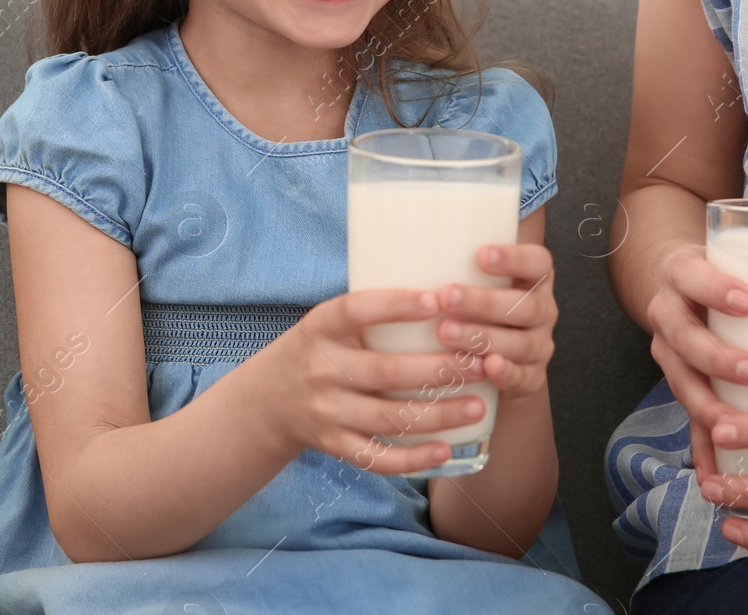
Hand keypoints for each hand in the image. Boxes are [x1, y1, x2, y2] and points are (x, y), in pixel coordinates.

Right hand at [258, 288, 489, 475]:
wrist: (266, 401)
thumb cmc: (317, 350)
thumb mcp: (327, 322)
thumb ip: (370, 310)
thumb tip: (443, 289)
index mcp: (320, 328)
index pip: (356, 310)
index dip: (395, 305)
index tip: (436, 300)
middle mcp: (321, 369)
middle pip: (386, 371)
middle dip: (440, 369)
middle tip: (481, 363)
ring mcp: (326, 412)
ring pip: (390, 417)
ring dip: (440, 414)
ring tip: (478, 406)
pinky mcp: (334, 445)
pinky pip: (377, 457)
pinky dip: (413, 458)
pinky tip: (445, 449)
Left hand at [434, 242, 556, 400]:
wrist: (495, 356)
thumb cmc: (474, 304)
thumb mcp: (475, 279)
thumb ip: (457, 262)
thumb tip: (414, 241)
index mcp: (534, 280)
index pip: (537, 263)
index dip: (514, 258)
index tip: (480, 255)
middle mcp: (542, 311)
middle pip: (525, 305)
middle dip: (484, 302)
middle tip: (447, 297)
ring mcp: (539, 345)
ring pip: (521, 342)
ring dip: (483, 337)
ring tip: (445, 332)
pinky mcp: (532, 378)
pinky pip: (523, 378)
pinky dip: (505, 373)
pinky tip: (485, 367)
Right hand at [644, 241, 747, 477]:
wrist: (680, 286)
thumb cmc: (724, 277)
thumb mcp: (741, 268)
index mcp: (683, 275)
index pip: (691, 276)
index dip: (715, 290)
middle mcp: (668, 314)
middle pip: (684, 337)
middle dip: (718, 357)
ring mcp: (669, 352)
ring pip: (681, 383)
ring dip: (707, 407)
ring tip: (735, 427)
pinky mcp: (680, 385)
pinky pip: (685, 420)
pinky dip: (700, 450)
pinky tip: (713, 474)